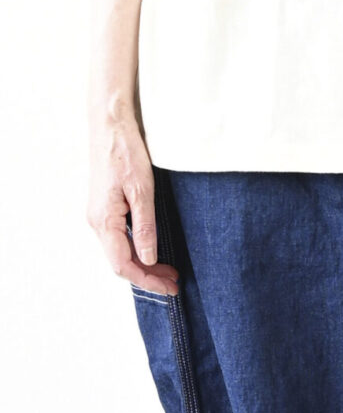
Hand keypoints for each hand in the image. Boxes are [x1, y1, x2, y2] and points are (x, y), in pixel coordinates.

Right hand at [87, 116, 178, 294]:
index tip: (170, 287)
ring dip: (144, 262)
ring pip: (120, 250)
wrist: (110, 125)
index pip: (123, 265)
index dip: (147, 280)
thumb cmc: (125, 152)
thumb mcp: (142, 189)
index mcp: (104, 221)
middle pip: (121, 261)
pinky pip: (120, 236)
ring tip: (169, 269)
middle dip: (148, 274)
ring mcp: (100, 214)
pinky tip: (152, 247)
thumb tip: (148, 259)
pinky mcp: (105, 206)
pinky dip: (137, 247)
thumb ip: (145, 226)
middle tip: (175, 281)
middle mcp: (97, 222)